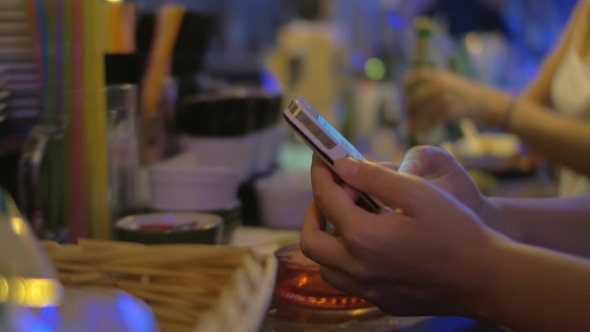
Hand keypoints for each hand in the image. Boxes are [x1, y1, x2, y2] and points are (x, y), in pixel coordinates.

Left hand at [301, 154, 509, 316]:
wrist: (488, 279)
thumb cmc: (458, 231)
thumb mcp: (417, 192)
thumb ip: (374, 177)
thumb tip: (341, 165)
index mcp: (363, 237)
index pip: (326, 199)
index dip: (320, 174)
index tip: (321, 159)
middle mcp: (358, 268)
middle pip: (311, 239)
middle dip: (314, 211)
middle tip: (334, 194)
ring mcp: (369, 289)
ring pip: (326, 266)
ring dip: (328, 239)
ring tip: (350, 219)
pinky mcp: (381, 302)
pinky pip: (347, 281)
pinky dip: (345, 260)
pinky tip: (368, 245)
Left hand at [404, 69, 510, 132]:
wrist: (489, 103)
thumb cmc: (470, 96)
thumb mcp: (453, 83)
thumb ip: (437, 85)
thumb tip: (417, 97)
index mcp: (441, 76)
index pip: (418, 75)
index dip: (408, 82)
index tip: (403, 90)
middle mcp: (441, 85)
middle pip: (415, 98)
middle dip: (409, 110)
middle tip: (408, 117)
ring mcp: (445, 97)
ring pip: (422, 112)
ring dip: (415, 122)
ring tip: (412, 129)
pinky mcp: (450, 111)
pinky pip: (432, 122)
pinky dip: (426, 129)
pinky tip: (422, 133)